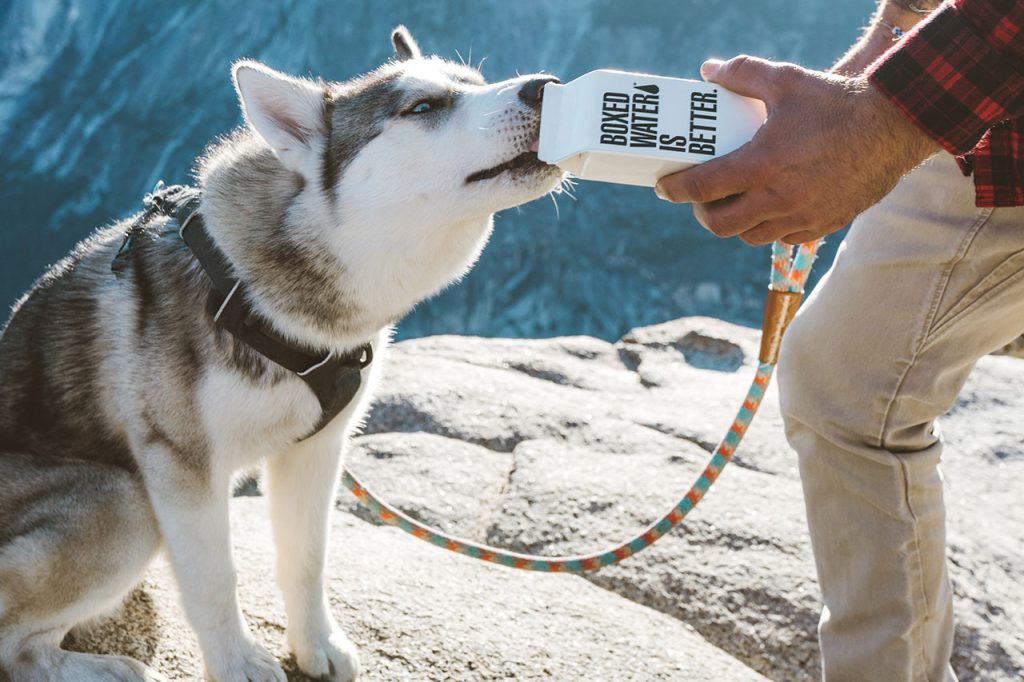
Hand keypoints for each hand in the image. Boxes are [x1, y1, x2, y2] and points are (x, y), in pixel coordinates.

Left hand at [655, 56, 938, 244]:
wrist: (895, 126)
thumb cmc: (837, 102)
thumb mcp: (786, 80)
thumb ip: (742, 73)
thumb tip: (708, 71)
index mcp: (763, 164)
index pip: (703, 188)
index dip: (676, 189)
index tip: (664, 187)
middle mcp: (779, 198)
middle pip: (720, 224)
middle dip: (702, 212)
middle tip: (700, 197)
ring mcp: (802, 215)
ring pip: (750, 236)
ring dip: (734, 223)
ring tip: (733, 202)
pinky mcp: (823, 224)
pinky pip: (782, 238)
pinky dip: (767, 227)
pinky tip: (767, 207)